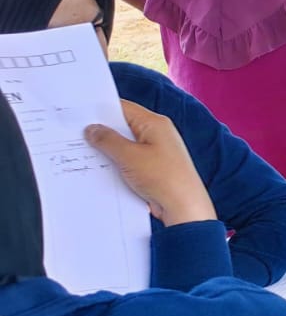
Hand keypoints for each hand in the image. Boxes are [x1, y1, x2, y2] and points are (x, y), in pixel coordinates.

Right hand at [84, 100, 215, 225]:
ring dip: (106, 150)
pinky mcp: (152, 168)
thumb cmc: (163, 177)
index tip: (76, 114)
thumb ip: (108, 140)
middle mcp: (156, 134)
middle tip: (72, 134)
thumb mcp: (130, 156)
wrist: (184, 207)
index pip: (123, 108)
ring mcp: (155, 151)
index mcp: (154, 123)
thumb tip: (92, 129)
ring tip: (79, 151)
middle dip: (100, 132)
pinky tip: (97, 168)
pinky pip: (128, 160)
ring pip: (123, 145)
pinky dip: (115, 163)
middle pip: (122, 127)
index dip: (99, 110)